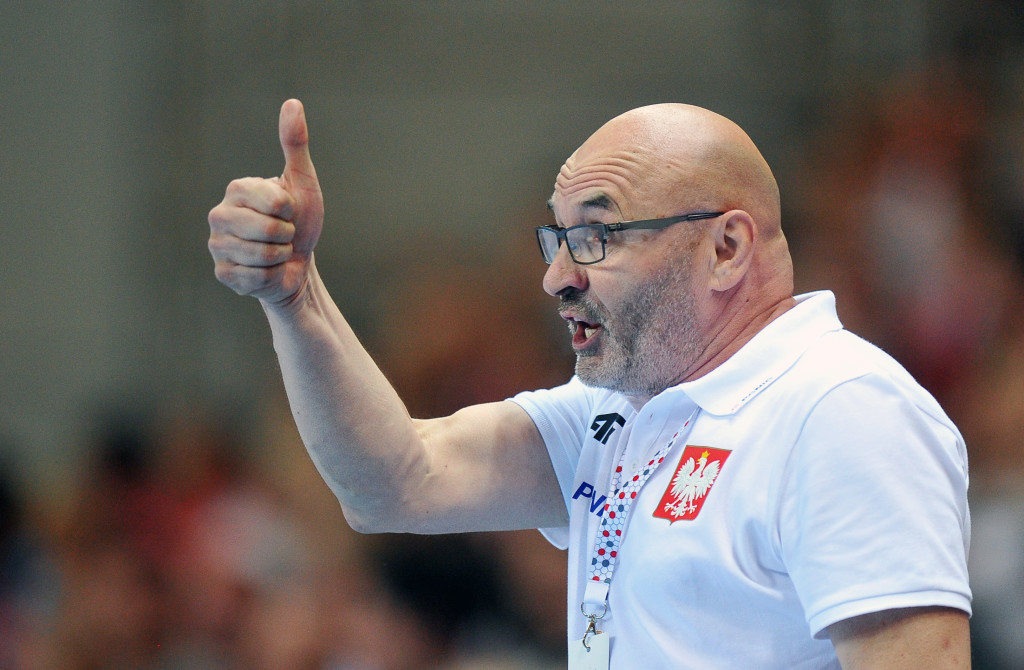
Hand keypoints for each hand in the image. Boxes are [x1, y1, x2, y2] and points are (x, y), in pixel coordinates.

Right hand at [208, 99, 324, 305]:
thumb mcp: (302, 182)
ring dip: (280, 257)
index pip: (276, 202)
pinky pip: (256, 277)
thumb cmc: (299, 221)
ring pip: (263, 255)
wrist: (296, 264)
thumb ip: (294, 144)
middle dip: (287, 236)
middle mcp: (219, 214)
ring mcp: (217, 245)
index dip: (291, 211)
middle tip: (283, 235)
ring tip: (275, 252)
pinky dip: (271, 276)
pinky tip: (265, 270)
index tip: (287, 212)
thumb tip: (293, 102)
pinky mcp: (222, 273)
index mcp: (237, 189)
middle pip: (269, 230)